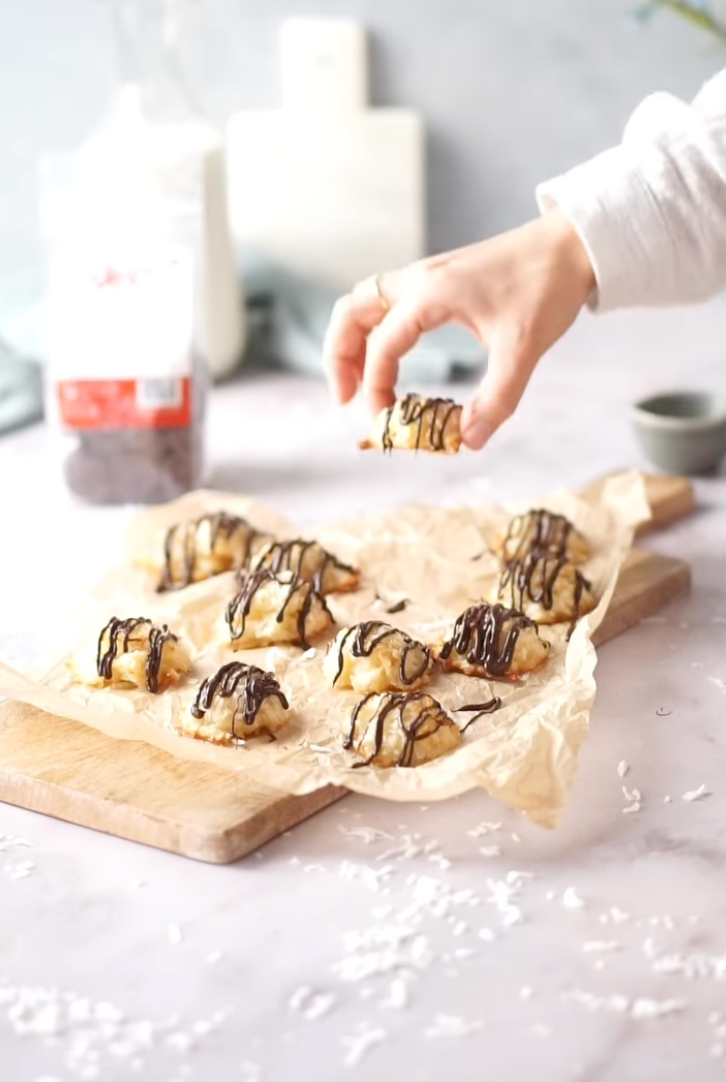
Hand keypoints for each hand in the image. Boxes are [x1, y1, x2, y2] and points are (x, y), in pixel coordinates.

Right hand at [322, 209, 595, 448]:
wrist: (571, 243)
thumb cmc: (547, 286)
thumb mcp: (523, 349)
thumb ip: (496, 399)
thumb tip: (470, 441)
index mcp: (429, 295)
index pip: (381, 348)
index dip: (375, 391)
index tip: (383, 424)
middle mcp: (417, 280)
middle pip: (351, 315)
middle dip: (339, 359)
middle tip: (346, 401)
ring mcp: (424, 276)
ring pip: (363, 303)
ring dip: (351, 342)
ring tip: (358, 383)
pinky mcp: (437, 278)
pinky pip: (386, 302)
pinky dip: (374, 329)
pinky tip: (388, 355)